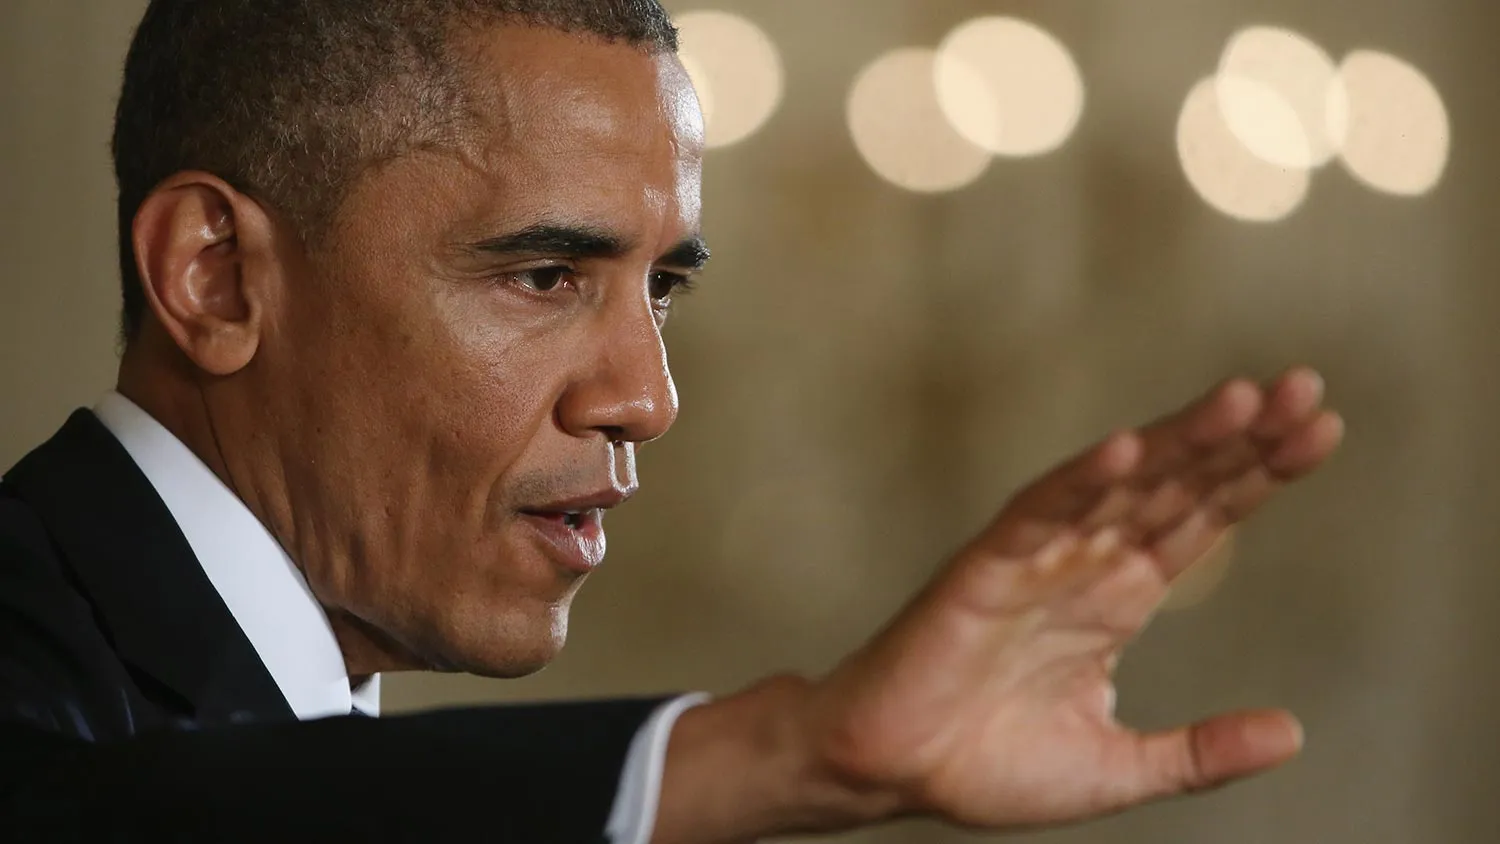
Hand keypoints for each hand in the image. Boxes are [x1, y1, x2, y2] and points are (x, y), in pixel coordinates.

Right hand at [801, 368, 1342, 828]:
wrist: (896, 773)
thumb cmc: (988, 763)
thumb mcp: (1118, 768)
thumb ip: (1200, 752)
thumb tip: (1291, 734)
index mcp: (1117, 600)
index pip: (1201, 523)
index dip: (1258, 477)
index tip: (1319, 432)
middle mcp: (1085, 565)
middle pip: (1175, 486)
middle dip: (1241, 439)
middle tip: (1304, 388)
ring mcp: (1037, 560)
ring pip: (1117, 485)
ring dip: (1178, 440)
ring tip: (1244, 400)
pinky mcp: (984, 569)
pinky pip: (1037, 514)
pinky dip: (1078, 482)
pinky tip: (1127, 449)